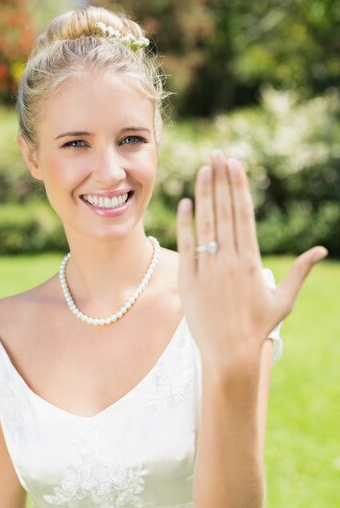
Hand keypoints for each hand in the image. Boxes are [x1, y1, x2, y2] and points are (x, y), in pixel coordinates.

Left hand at [176, 150, 327, 371]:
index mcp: (252, 261)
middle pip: (225, 212)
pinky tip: (185, 202)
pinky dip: (186, 224)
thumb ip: (300, 271)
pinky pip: (187, 246)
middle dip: (221, 181)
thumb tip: (321, 250)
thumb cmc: (258, 326)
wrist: (229, 352)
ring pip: (206, 224)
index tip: (235, 165)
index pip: (244, 215)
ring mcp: (208, 269)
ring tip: (203, 169)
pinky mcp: (190, 280)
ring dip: (204, 194)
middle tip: (218, 155)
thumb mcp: (283, 299)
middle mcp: (230, 261)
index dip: (239, 188)